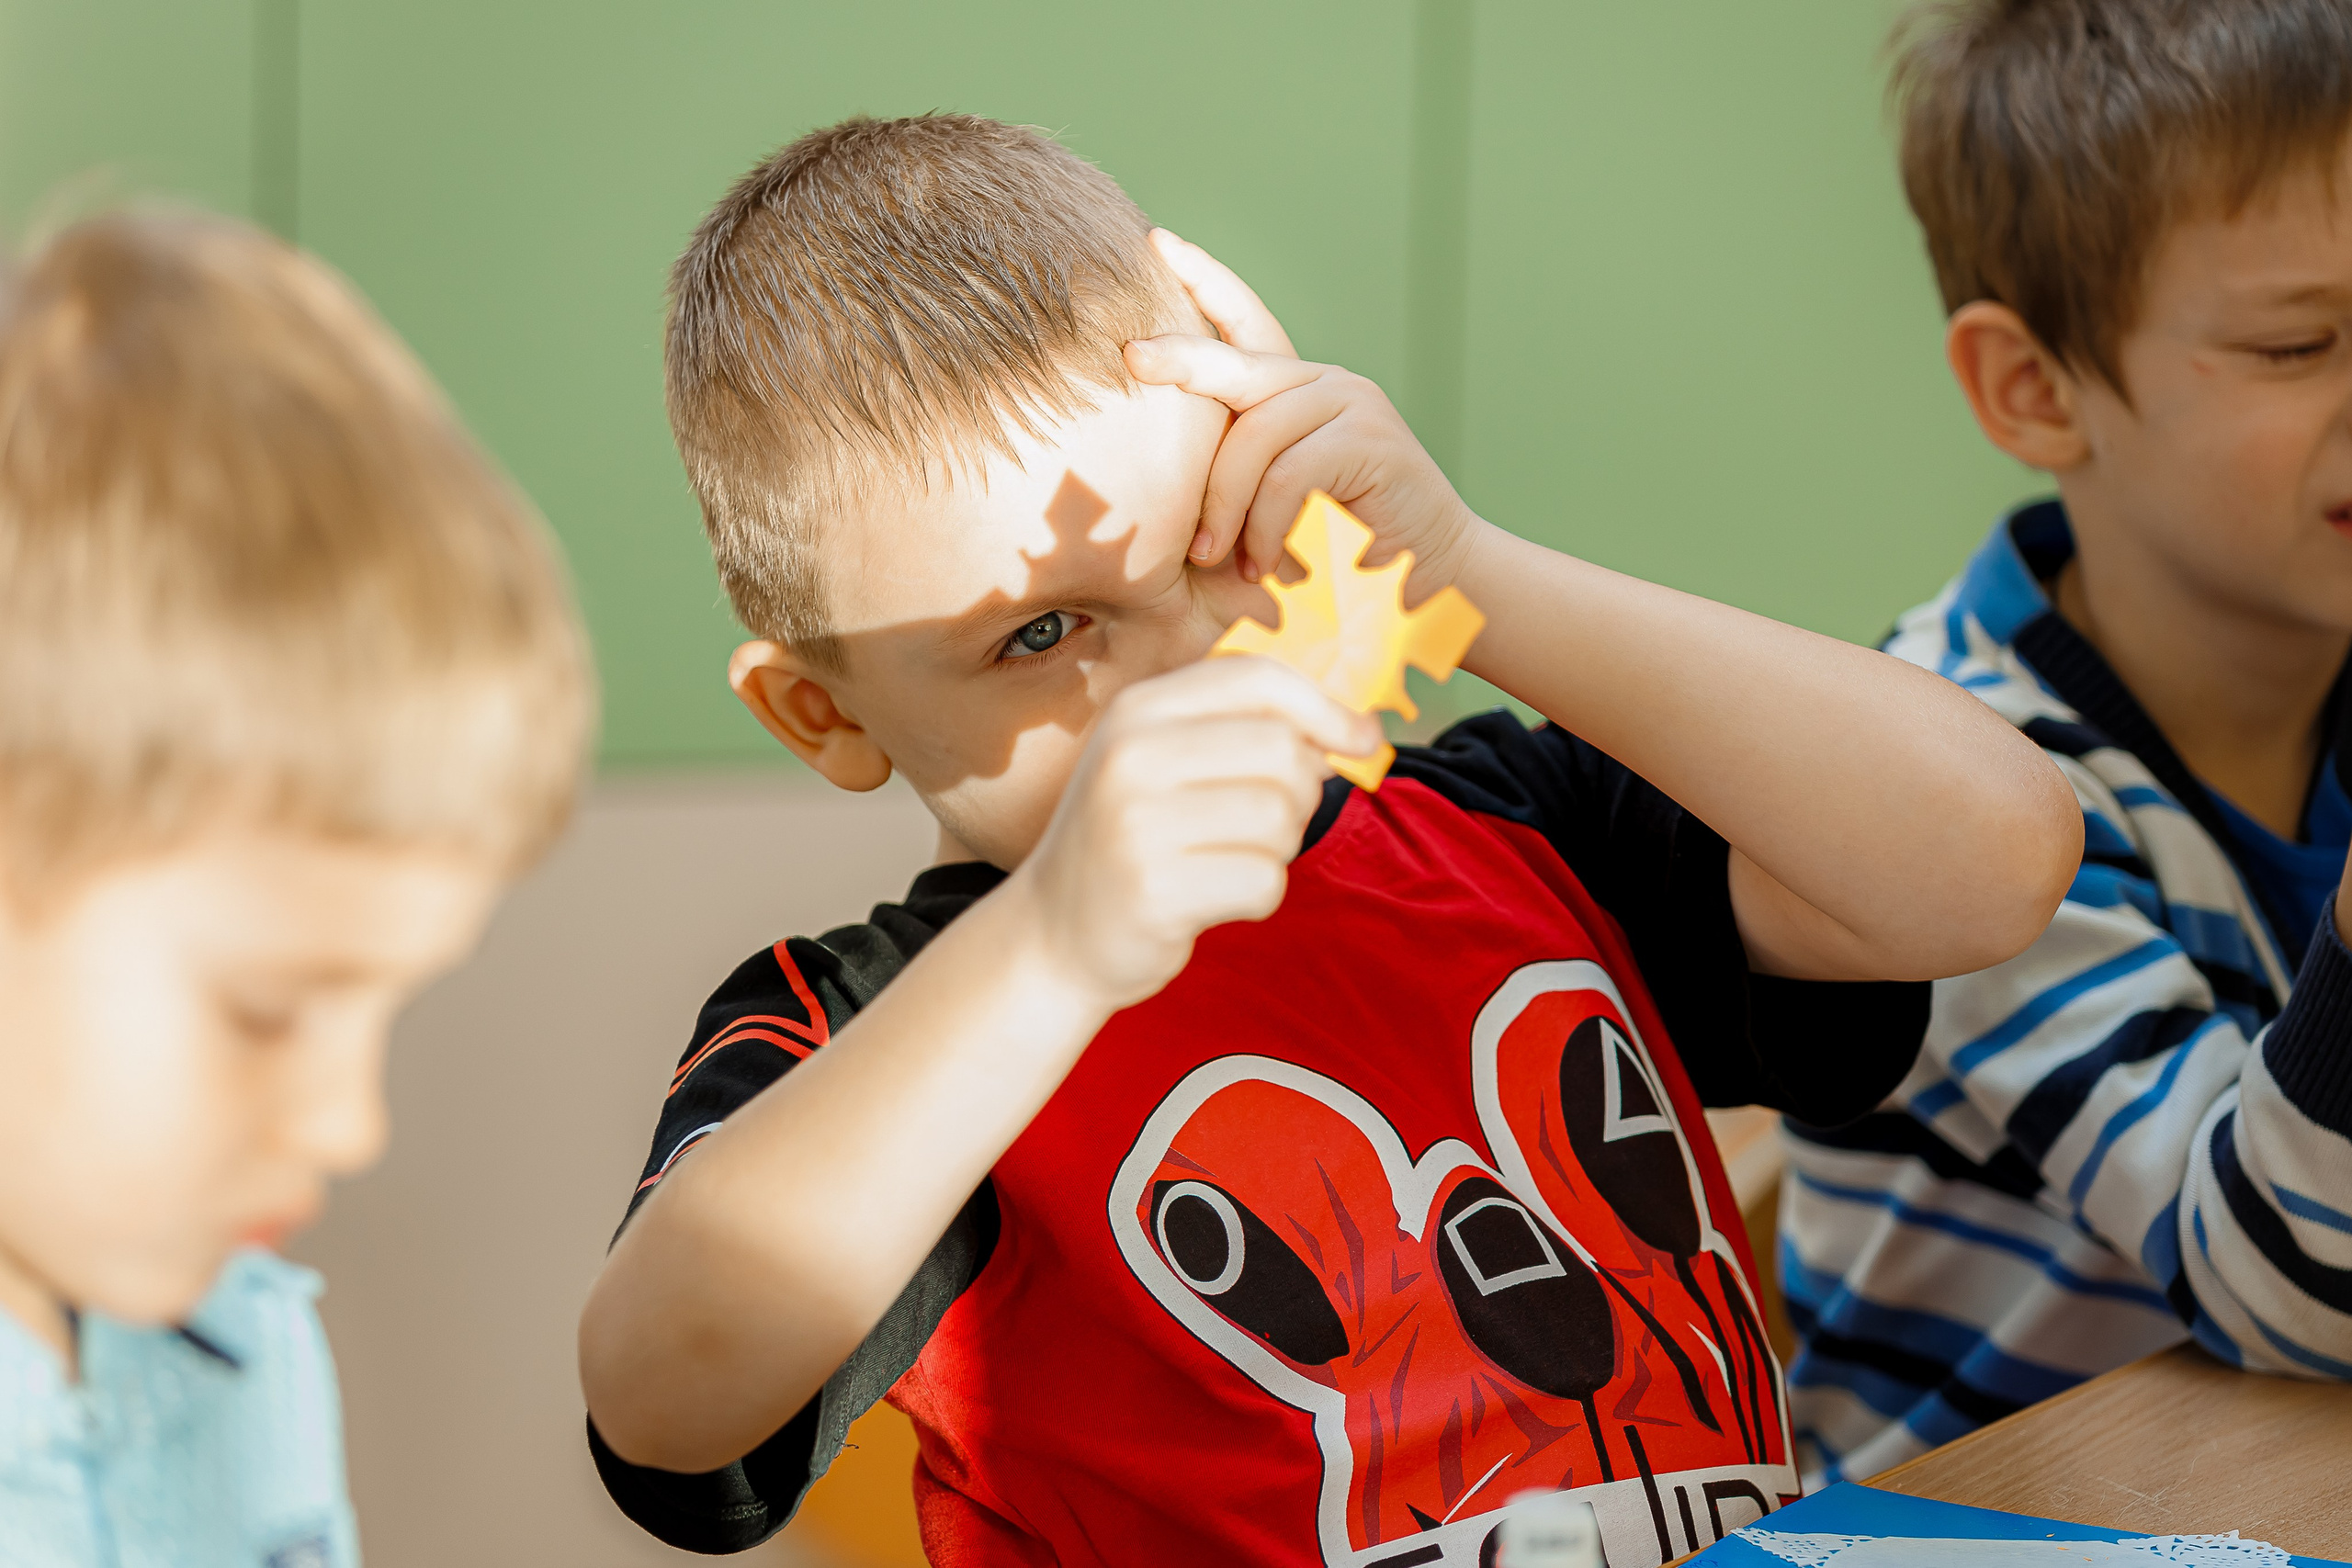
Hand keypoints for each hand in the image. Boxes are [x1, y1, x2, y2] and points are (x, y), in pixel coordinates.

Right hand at [1012, 654, 1379, 1010]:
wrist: (1055, 934)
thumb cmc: (1135, 839)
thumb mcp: (1168, 759)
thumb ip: (1251, 729)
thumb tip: (1361, 731)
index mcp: (1136, 710)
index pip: (1257, 679)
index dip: (1326, 706)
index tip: (1360, 739)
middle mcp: (1130, 756)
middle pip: (1283, 752)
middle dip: (1299, 793)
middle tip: (1262, 823)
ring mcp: (1137, 825)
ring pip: (1281, 820)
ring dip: (1276, 849)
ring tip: (1224, 859)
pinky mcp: (1155, 893)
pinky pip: (1264, 882)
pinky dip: (1258, 896)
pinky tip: (1212, 898)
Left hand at [1125, 228, 1482, 598]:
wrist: (1428, 584)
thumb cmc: (1336, 556)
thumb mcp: (1269, 505)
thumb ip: (1233, 469)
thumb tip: (1148, 448)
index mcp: (1299, 393)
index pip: (1248, 324)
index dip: (1205, 282)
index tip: (1158, 242)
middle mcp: (1327, 385)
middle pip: (1237, 366)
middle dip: (1181, 359)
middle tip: (1130, 357)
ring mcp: (1352, 405)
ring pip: (1255, 435)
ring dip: (1224, 504)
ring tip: (1211, 556)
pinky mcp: (1371, 440)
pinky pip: (1287, 474)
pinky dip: (1264, 525)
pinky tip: (1261, 564)